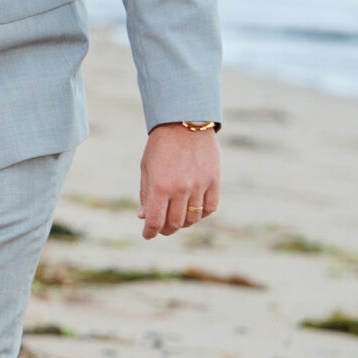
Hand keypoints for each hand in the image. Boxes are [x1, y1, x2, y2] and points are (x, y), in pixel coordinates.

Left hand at [139, 124, 219, 238]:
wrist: (184, 122)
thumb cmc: (161, 146)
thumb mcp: (147, 169)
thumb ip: (146, 194)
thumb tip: (144, 217)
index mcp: (159, 186)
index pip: (155, 221)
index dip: (150, 233)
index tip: (147, 235)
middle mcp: (180, 189)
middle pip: (175, 223)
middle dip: (166, 230)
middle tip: (162, 228)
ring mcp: (199, 185)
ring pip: (193, 218)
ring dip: (184, 223)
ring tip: (178, 218)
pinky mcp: (214, 181)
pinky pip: (210, 208)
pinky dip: (202, 213)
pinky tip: (194, 210)